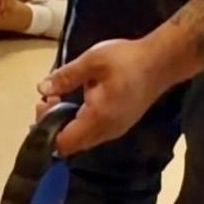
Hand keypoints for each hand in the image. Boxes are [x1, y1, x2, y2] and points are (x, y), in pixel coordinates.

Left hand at [37, 38, 167, 155]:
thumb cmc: (127, 60)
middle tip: (46, 99)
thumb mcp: (92, 61)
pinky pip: (91, 132)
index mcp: (98, 119)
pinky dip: (77, 121)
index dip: (46, 130)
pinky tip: (73, 101)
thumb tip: (42, 89)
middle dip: (52, 125)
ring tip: (56, 98)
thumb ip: (66, 77)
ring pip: (81, 139)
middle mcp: (106, 131)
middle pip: (71, 144)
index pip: (64, 143)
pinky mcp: (119, 124)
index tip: (42, 105)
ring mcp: (114, 130)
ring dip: (64, 123)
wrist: (162, 62)